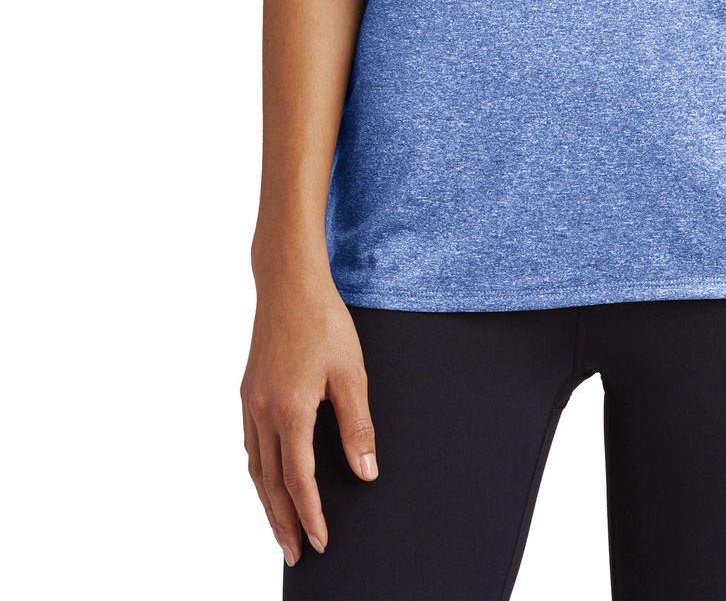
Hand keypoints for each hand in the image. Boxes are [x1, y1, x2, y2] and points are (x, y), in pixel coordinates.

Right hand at [241, 271, 378, 566]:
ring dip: (268, 503)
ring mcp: (251, 402)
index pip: (299, 481)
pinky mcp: (248, 391)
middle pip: (271, 484)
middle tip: (294, 554)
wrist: (288, 283)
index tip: (320, 541)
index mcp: (290, 411)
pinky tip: (267, 478)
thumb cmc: (323, 321)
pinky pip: (250, 445)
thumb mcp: (352, 373)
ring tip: (280, 528)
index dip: (311, 515)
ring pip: (256, 467)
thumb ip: (357, 425)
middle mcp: (263, 412)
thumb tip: (365, 470)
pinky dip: (259, 472)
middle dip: (283, 523)